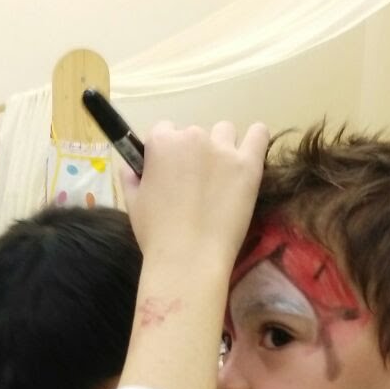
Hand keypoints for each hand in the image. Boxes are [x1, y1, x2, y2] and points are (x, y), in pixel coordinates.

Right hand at [120, 120, 269, 275]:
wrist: (189, 258)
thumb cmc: (156, 234)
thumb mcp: (132, 203)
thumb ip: (130, 177)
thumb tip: (132, 166)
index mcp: (161, 142)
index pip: (164, 130)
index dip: (166, 153)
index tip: (170, 173)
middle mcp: (192, 136)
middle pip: (194, 133)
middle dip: (193, 154)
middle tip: (195, 185)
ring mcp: (223, 149)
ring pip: (225, 132)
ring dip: (222, 147)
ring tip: (222, 177)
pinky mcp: (248, 165)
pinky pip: (259, 134)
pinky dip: (256, 138)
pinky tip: (251, 151)